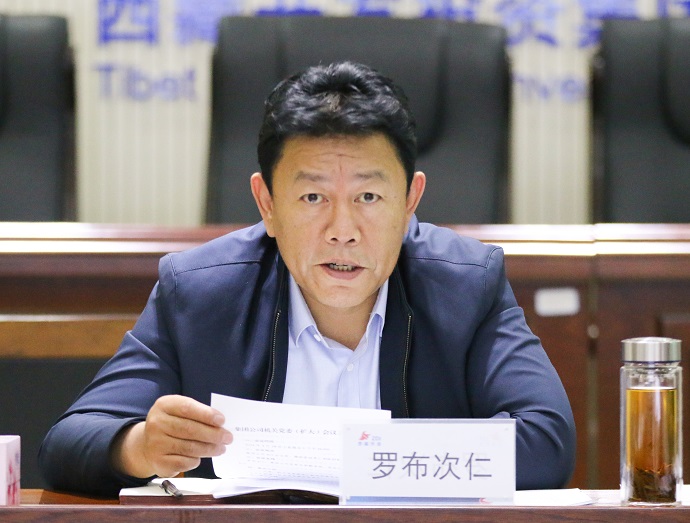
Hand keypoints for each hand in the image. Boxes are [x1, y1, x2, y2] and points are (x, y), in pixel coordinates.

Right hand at [111, 395, 232, 477]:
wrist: (147, 444)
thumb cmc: (172, 423)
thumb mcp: (179, 411)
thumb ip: (197, 413)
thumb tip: (220, 424)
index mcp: (164, 405)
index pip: (187, 408)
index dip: (206, 414)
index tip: (222, 420)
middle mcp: (157, 423)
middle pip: (189, 429)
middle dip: (213, 434)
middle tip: (228, 437)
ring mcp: (156, 444)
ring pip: (189, 448)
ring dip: (209, 449)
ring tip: (221, 448)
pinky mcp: (159, 462)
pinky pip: (183, 462)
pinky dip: (196, 460)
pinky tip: (201, 457)